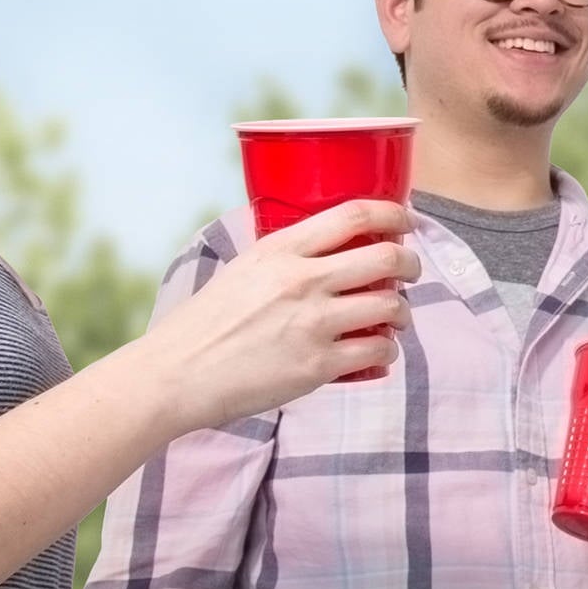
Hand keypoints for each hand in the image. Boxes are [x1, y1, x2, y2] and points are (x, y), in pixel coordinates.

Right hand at [133, 200, 419, 435]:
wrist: (176, 375)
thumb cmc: (205, 323)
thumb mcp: (243, 269)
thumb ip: (285, 257)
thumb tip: (325, 246)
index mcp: (281, 249)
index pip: (355, 214)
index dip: (394, 213)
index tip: (407, 221)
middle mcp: (302, 281)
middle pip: (388, 258)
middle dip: (411, 264)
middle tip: (410, 272)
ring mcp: (313, 324)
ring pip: (391, 307)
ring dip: (402, 312)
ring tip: (394, 318)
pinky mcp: (318, 366)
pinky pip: (378, 352)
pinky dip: (387, 351)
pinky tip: (378, 351)